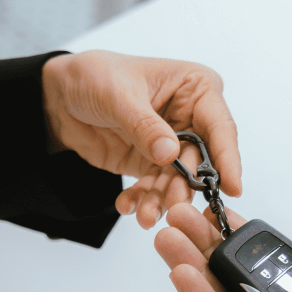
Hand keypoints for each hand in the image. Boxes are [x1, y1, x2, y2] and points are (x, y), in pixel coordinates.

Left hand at [42, 50, 240, 228]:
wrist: (59, 97)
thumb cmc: (94, 77)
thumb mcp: (119, 95)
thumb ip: (145, 126)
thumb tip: (171, 153)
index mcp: (196, 89)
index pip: (220, 127)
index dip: (228, 158)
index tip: (233, 187)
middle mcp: (190, 118)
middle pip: (201, 161)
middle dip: (186, 187)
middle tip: (174, 208)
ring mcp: (171, 144)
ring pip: (178, 180)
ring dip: (162, 200)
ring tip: (145, 215)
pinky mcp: (151, 164)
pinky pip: (154, 188)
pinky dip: (142, 200)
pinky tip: (128, 205)